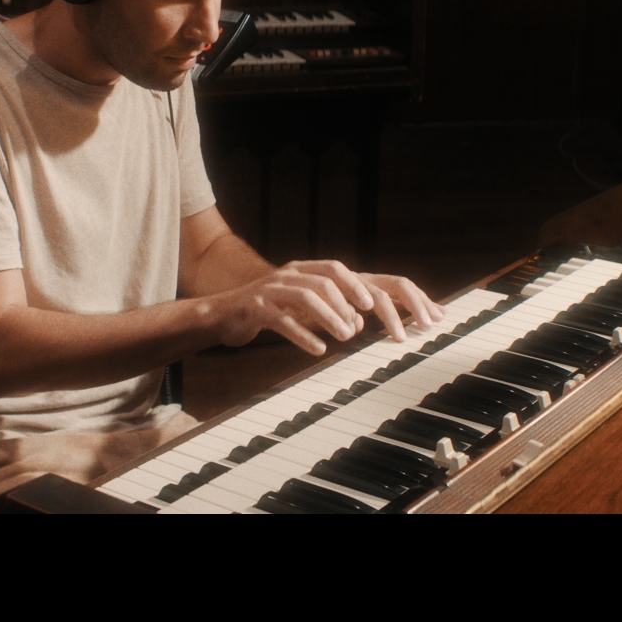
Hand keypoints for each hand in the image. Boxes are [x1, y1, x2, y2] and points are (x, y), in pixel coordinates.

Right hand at [212, 260, 446, 356]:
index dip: (377, 290)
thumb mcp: (306, 311)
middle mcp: (295, 273)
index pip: (352, 273)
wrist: (221, 314)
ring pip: (309, 293)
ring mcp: (274, 287)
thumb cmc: (270, 312)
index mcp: (311, 271)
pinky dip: (302, 334)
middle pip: (334, 276)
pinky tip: (318, 350)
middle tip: (383, 327)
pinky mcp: (256, 306)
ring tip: (348, 337)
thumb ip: (334, 312)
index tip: (400, 311)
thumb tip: (362, 322)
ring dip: (333, 316)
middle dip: (362, 299)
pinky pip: (282, 318)